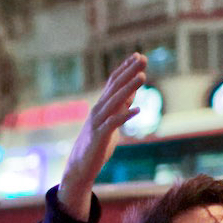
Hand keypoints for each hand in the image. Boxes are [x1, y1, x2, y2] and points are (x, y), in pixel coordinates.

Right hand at [56, 53, 149, 220]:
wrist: (79, 167)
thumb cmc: (97, 144)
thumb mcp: (112, 122)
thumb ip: (120, 107)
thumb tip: (132, 92)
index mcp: (102, 106)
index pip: (113, 82)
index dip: (125, 68)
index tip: (138, 55)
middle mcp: (98, 110)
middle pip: (115, 87)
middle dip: (129, 72)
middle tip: (143, 58)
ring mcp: (97, 122)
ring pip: (114, 102)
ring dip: (129, 88)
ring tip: (143, 77)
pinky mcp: (99, 137)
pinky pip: (113, 124)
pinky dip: (125, 116)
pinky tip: (137, 110)